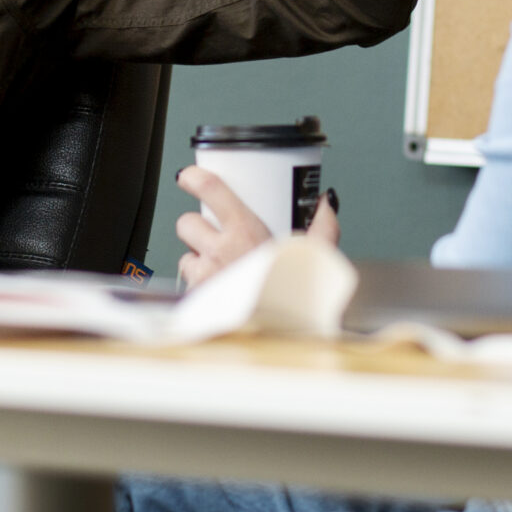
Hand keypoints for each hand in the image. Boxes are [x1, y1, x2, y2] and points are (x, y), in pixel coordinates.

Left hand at [174, 165, 340, 288]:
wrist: (283, 336)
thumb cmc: (296, 297)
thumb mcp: (315, 256)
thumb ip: (323, 227)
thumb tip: (325, 203)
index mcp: (246, 231)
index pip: (210, 189)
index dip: (193, 177)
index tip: (189, 175)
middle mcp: (220, 250)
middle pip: (188, 221)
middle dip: (197, 225)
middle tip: (215, 232)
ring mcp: (206, 275)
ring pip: (186, 253)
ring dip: (197, 255)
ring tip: (219, 263)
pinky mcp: (200, 297)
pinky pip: (189, 282)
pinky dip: (199, 281)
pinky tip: (219, 284)